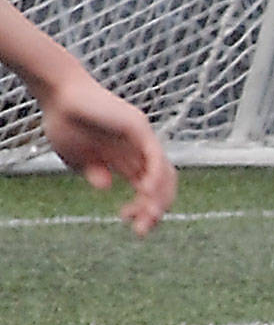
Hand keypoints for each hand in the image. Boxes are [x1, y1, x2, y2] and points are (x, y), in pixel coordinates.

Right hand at [40, 69, 177, 235]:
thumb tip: (106, 186)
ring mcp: (142, 138)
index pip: (149, 189)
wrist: (58, 95)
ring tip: (148, 214)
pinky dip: (154, 174)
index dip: (144, 209)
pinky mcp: (137, 126)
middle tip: (142, 229)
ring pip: (164, 172)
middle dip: (156, 209)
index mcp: (127, 161)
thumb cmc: (65, 124)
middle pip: (163, 184)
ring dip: (159, 197)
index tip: (129, 222)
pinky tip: (146, 190)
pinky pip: (154, 154)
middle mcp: (140, 150)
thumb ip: (94, 172)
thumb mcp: (78, 159)